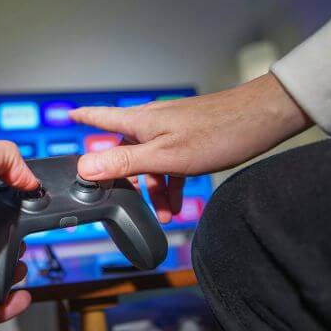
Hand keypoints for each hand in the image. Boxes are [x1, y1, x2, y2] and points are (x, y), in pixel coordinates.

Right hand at [70, 73, 310, 221]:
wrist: (262, 119)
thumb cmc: (216, 133)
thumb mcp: (165, 156)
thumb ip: (125, 162)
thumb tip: (86, 167)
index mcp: (141, 122)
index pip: (101, 117)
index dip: (83, 118)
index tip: (68, 117)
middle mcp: (153, 122)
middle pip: (125, 149)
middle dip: (126, 180)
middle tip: (128, 204)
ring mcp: (172, 129)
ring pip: (151, 161)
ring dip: (153, 188)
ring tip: (163, 213)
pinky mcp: (190, 137)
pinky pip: (171, 163)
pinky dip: (171, 182)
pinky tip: (178, 204)